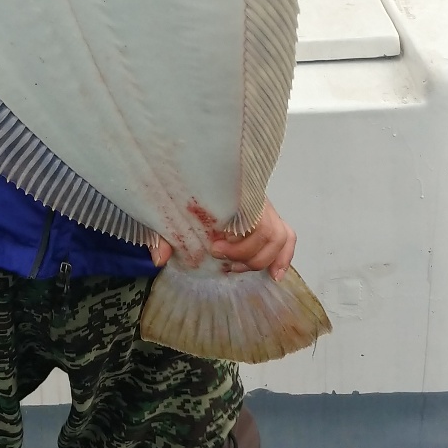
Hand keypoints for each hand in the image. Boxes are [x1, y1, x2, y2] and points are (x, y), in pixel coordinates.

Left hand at [150, 199, 296, 282]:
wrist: (193, 171)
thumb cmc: (186, 194)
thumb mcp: (171, 213)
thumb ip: (165, 233)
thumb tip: (160, 258)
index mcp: (234, 194)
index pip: (252, 218)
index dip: (238, 242)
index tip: (214, 248)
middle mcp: (255, 200)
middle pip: (268, 232)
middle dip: (245, 253)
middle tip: (221, 259)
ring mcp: (265, 210)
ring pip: (280, 237)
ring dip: (260, 259)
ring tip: (236, 268)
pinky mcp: (270, 220)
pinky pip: (287, 238)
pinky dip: (284, 257)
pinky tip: (274, 275)